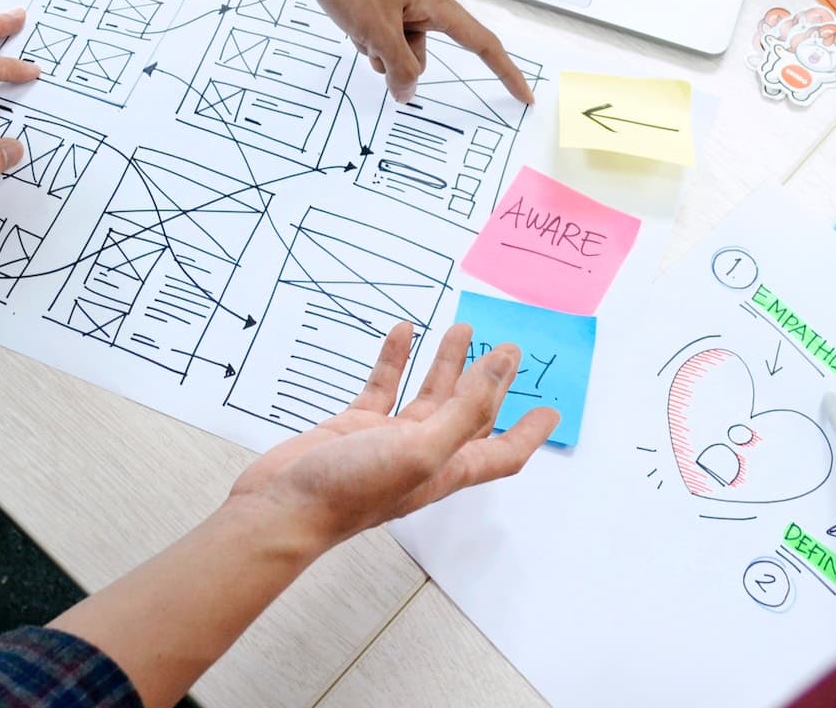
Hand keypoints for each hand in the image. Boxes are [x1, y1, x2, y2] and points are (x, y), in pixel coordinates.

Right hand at [227, 321, 556, 551]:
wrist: (283, 508)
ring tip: (462, 328)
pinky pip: (382, 385)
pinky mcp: (355, 426)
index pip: (502, 452)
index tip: (551, 410)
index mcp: (447, 467)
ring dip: (446, 362)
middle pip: (469, 413)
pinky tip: (403, 331)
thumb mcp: (423, 450)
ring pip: (428, 393)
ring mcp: (387, 439)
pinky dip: (395, 358)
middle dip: (490, 382)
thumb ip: (466, 409)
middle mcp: (423, 453)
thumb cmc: (352, 491)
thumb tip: (500, 367)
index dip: (529, 432)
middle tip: (509, 349)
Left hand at [304, 0, 533, 104]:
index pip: (482, 45)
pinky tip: (346, 17)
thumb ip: (397, 65)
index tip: (525, 97)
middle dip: (393, 59)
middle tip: (368, 36)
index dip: (506, 73)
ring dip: (372, 47)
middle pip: (420, 55)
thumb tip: (407, 93)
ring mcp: (401, 3)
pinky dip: (363, 35)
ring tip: (352, 21)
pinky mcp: (380, 1)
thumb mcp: (375, 29)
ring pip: (394, 47)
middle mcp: (425, 5)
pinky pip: (379, 34)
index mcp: (436, 6)